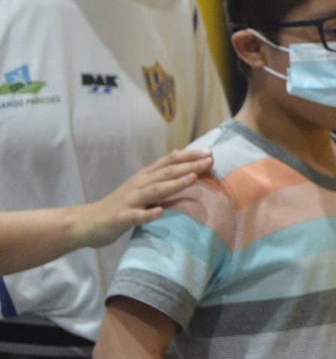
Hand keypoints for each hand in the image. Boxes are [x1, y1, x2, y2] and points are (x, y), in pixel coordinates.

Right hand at [74, 149, 212, 247]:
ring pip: (154, 191)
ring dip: (173, 184)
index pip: (168, 162)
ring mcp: (129, 201)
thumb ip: (160, 176)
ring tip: (191, 179)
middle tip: (209, 160)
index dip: (188, 156)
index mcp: (144, 177)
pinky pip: (135, 216)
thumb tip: (183, 162)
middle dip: (188, 166)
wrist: (86, 222)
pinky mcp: (120, 218)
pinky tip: (160, 212)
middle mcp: (138, 185)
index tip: (209, 152)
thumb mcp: (141, 187)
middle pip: (166, 173)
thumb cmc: (120, 205)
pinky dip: (148, 214)